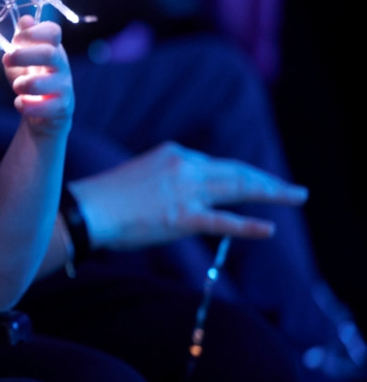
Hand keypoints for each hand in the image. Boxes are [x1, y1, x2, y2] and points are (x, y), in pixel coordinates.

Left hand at [3, 17, 73, 136]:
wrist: (42, 115)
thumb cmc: (30, 80)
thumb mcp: (21, 58)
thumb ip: (21, 40)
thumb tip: (25, 19)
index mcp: (52, 49)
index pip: (53, 31)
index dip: (32, 32)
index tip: (16, 40)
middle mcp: (61, 66)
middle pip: (49, 53)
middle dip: (22, 56)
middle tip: (6, 59)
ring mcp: (64, 87)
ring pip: (39, 83)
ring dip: (21, 84)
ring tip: (17, 87)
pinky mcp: (62, 108)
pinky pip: (43, 107)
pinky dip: (25, 105)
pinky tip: (21, 103)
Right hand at [68, 142, 308, 249]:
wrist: (88, 210)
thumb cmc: (106, 196)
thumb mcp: (141, 174)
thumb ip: (167, 179)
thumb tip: (182, 194)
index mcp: (174, 153)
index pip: (215, 165)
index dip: (240, 175)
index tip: (257, 182)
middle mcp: (185, 167)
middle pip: (236, 172)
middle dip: (267, 180)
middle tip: (292, 189)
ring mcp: (186, 192)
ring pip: (237, 190)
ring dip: (270, 193)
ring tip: (294, 196)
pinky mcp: (184, 218)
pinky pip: (224, 222)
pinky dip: (249, 225)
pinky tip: (269, 228)